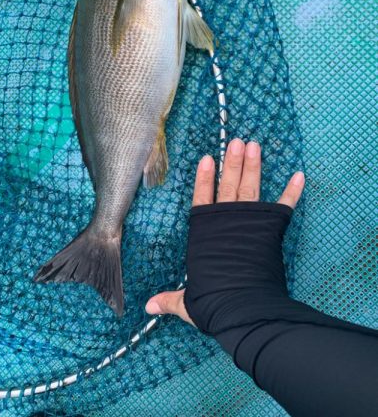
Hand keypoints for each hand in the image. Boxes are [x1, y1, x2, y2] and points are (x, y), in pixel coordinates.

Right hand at [145, 138, 304, 324]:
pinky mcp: (270, 229)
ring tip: (254, 145)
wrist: (242, 306)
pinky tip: (299, 175)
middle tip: (237, 141)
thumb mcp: (186, 301)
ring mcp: (249, 222)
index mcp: (205, 231)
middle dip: (232, 161)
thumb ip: (171, 299)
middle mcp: (226, 220)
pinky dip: (293, 191)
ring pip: (250, 187)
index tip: (208, 158)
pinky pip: (284, 207)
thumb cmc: (212, 300)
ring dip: (253, 165)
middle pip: (228, 184)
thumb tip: (149, 307)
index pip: (203, 197)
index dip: (205, 178)